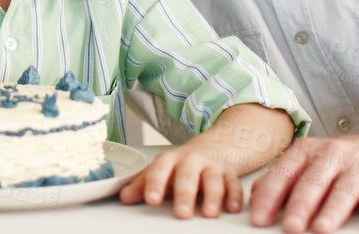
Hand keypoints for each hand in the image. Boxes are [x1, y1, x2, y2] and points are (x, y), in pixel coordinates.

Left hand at [119, 146, 244, 218]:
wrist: (216, 145)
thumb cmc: (183, 164)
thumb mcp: (162, 170)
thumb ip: (143, 184)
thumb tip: (124, 197)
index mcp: (172, 159)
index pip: (160, 169)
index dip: (155, 183)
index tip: (151, 199)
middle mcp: (192, 161)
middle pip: (188, 176)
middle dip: (185, 195)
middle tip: (181, 213)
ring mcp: (213, 167)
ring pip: (214, 180)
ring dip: (213, 197)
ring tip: (209, 213)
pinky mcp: (230, 174)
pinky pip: (234, 185)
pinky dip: (235, 196)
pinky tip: (232, 208)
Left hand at [249, 134, 358, 232]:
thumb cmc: (348, 162)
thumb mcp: (314, 162)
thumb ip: (287, 177)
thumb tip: (254, 195)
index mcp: (311, 151)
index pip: (285, 173)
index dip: (270, 196)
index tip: (258, 219)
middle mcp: (334, 155)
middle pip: (313, 181)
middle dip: (299, 205)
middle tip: (289, 227)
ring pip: (344, 190)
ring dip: (332, 211)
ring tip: (321, 229)